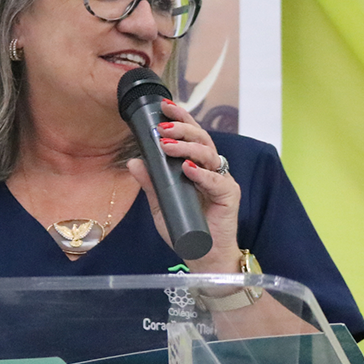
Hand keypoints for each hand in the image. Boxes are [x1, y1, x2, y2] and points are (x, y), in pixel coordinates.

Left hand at [126, 99, 240, 272]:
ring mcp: (222, 180)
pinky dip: (201, 173)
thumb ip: (150, 183)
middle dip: (182, 128)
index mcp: (197, 165)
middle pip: (202, 138)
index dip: (180, 119)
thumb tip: (133, 161)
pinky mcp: (229, 195)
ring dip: (187, 147)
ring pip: (209, 153)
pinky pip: (217, 180)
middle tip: (162, 127)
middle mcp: (211, 168)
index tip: (164, 106)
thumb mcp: (160, 204)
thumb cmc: (184, 229)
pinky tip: (187, 168)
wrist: (202, 256)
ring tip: (167, 146)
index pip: (191, 135)